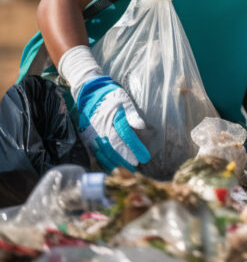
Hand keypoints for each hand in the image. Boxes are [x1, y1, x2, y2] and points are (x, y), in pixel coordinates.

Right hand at [59, 45, 148, 170]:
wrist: (88, 91)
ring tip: (126, 171)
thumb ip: (132, 114)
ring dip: (115, 163)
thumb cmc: (110, 95)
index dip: (135, 148)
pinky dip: (103, 160)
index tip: (144, 158)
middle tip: (136, 169)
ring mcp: (93, 133)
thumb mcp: (124, 99)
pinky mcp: (87, 136)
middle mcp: (102, 127)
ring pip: (104, 152)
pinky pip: (95, 151)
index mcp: (112, 117)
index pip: (126, 136)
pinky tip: (110, 167)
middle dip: (126, 159)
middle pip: (115, 147)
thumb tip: (141, 125)